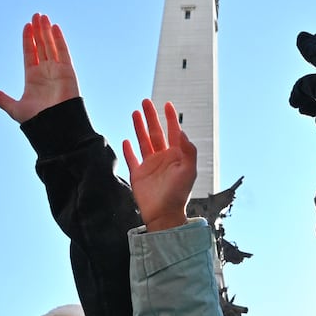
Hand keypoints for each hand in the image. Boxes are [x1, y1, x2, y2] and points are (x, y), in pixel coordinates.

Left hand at [0, 13, 78, 122]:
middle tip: (36, 15)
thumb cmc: (36, 120)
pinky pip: (63, 52)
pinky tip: (54, 27)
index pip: (30, 53)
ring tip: (42, 16)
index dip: (28, 39)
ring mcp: (57, 70)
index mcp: (32, 78)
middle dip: (38, 30)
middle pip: (41, 45)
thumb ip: (1, 99)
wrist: (55, 126)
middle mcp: (45, 72)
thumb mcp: (15, 108)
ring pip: (51, 45)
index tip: (26, 26)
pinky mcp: (67, 71)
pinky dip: (59, 39)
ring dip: (47, 30)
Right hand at [122, 99, 194, 231]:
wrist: (164, 214)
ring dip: (139, 127)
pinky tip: (126, 140)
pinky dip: (128, 150)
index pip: (174, 132)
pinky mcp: (138, 175)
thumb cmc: (179, 194)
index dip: (171, 118)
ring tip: (135, 113)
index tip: (167, 104)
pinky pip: (132, 159)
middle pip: (156, 132)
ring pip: (143, 141)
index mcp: (176, 156)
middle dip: (151, 117)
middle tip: (145, 102)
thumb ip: (188, 150)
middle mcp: (163, 158)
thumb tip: (182, 132)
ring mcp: (150, 166)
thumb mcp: (189, 171)